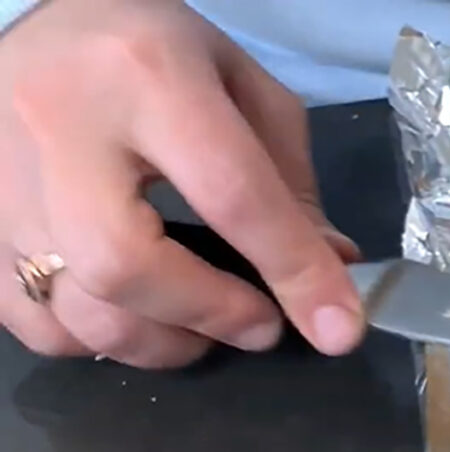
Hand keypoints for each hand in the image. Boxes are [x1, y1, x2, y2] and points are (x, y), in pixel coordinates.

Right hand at [0, 0, 363, 367]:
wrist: (39, 17)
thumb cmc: (149, 52)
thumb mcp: (240, 87)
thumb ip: (290, 182)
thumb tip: (333, 270)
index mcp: (146, 76)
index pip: (229, 192)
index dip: (292, 272)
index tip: (338, 329)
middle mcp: (59, 126)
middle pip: (125, 265)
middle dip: (209, 316)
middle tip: (260, 325)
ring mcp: (1, 180)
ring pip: (74, 309)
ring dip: (161, 344)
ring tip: (204, 328)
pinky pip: (34, 325)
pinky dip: (98, 343)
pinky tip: (136, 318)